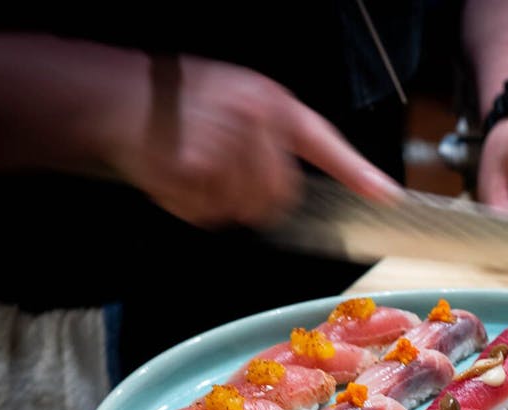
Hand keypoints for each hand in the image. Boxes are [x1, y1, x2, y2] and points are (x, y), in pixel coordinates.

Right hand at [105, 55, 400, 227]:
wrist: (120, 97)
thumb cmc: (180, 101)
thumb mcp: (237, 99)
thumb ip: (270, 139)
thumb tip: (289, 193)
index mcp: (271, 103)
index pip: (325, 143)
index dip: (357, 172)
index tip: (387, 195)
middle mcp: (255, 122)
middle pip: (280, 196)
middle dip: (254, 199)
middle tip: (220, 175)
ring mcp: (226, 146)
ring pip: (244, 210)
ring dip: (218, 204)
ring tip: (193, 169)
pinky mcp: (196, 170)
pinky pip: (208, 214)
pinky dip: (189, 206)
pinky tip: (175, 175)